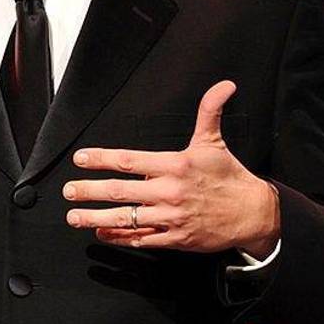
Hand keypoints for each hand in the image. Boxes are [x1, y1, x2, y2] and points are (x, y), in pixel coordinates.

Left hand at [62, 81, 280, 257]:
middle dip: (90, 191)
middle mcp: (170, 192)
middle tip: (68, 191)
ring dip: (96, 218)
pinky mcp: (177, 238)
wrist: (255, 214)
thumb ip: (209, 112)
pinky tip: (102, 232)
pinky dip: (120, 236)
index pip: (130, 161)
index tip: (80, 159)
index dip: (102, 159)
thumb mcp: (215, 142)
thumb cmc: (229, 176)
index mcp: (175, 166)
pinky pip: (143, 238)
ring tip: (74, 217)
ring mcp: (172, 217)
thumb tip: (224, 85)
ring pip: (127, 218)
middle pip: (121, 192)